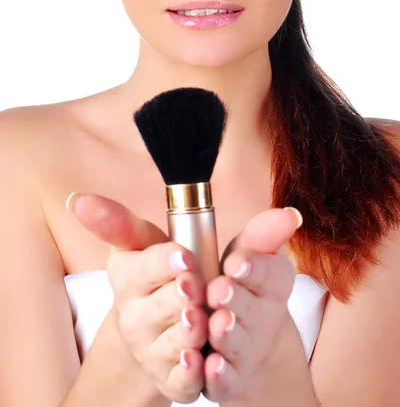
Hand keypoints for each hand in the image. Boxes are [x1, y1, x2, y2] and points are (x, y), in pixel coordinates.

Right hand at [67, 193, 207, 403]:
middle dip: (181, 294)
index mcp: (129, 280)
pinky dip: (189, 373)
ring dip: (188, 331)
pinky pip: (181, 380)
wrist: (151, 329)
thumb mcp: (139, 243)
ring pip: (174, 342)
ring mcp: (153, 351)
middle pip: (162, 306)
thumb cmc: (152, 277)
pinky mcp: (172, 378)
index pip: (145, 269)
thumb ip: (116, 221)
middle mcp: (136, 319)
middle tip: (194, 286)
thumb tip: (77, 199)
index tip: (183, 255)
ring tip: (200, 320)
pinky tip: (197, 360)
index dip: (165, 262)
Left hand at [201, 207, 302, 403]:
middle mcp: (261, 319)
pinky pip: (227, 381)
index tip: (236, 262)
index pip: (270, 274)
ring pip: (237, 344)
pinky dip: (220, 375)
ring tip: (217, 324)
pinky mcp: (229, 379)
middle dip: (236, 299)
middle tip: (220, 290)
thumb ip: (263, 234)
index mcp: (271, 285)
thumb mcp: (248, 254)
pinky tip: (210, 366)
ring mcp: (246, 351)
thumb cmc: (241, 287)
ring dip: (227, 334)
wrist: (244, 341)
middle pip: (250, 309)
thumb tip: (291, 213)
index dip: (254, 268)